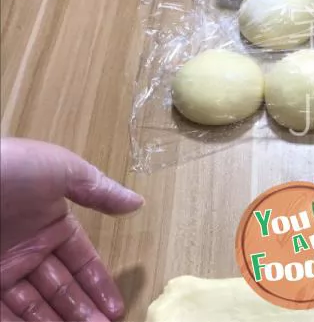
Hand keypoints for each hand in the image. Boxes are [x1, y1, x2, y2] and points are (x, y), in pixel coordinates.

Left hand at [0, 138, 143, 321]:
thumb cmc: (8, 169)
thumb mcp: (61, 169)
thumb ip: (100, 189)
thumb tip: (138, 203)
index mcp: (49, 225)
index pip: (82, 261)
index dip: (99, 285)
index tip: (115, 308)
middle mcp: (26, 250)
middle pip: (61, 289)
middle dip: (83, 311)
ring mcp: (0, 269)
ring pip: (33, 307)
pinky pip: (3, 313)